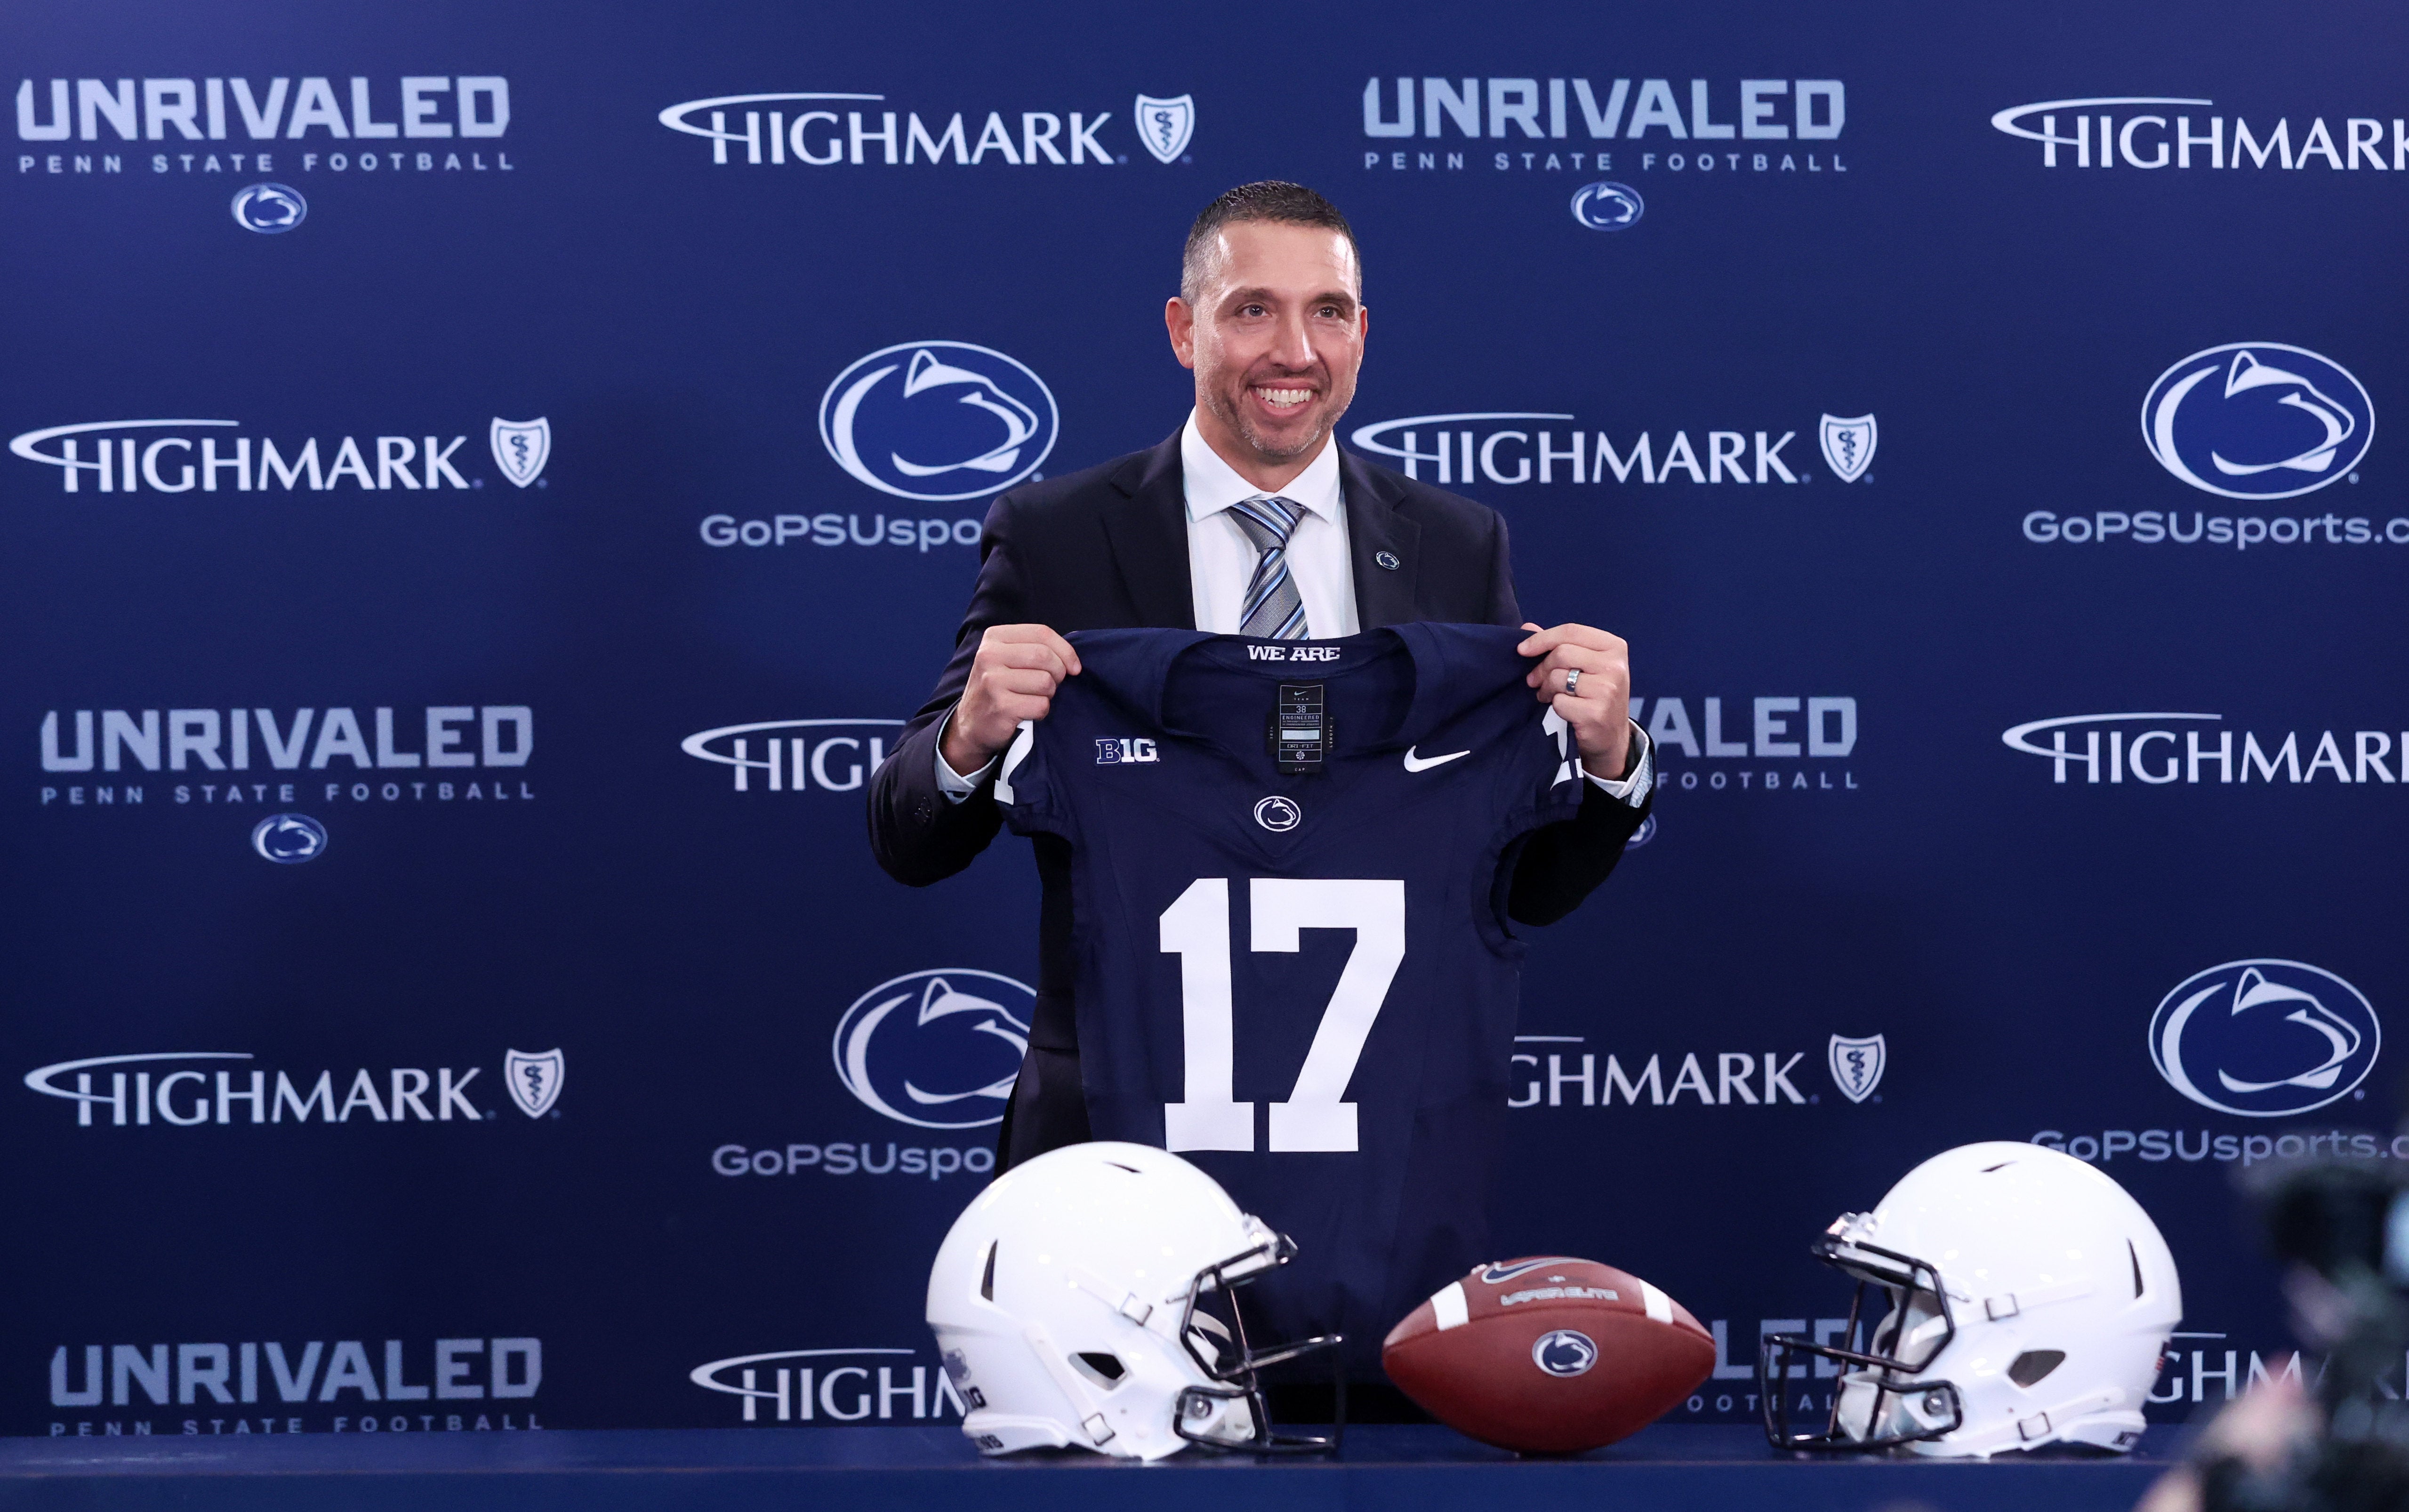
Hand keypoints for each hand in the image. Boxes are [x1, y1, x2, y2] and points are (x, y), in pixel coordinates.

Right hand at [942, 625, 1081, 775]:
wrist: (972, 724)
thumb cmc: (999, 689)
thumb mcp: (1008, 659)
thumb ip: (1035, 649)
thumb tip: (1073, 661)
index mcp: (994, 638)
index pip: (1041, 633)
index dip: (1065, 650)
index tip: (1074, 668)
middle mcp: (989, 655)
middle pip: (1045, 656)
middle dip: (1058, 673)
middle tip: (1052, 685)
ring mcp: (993, 681)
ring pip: (1045, 681)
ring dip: (1049, 694)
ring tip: (1035, 697)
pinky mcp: (1000, 706)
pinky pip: (1040, 705)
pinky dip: (1041, 711)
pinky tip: (1028, 712)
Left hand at [1518, 622, 1631, 779]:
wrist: (1610, 736)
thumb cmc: (1593, 695)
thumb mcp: (1583, 665)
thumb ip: (1558, 645)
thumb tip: (1526, 628)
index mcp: (1613, 646)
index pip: (1571, 631)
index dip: (1542, 638)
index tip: (1522, 650)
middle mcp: (1615, 665)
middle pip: (1562, 653)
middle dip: (1542, 668)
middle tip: (1535, 681)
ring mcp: (1608, 689)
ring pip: (1558, 677)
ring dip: (1546, 689)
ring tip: (1548, 696)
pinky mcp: (1597, 713)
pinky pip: (1559, 702)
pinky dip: (1555, 707)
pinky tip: (1563, 711)